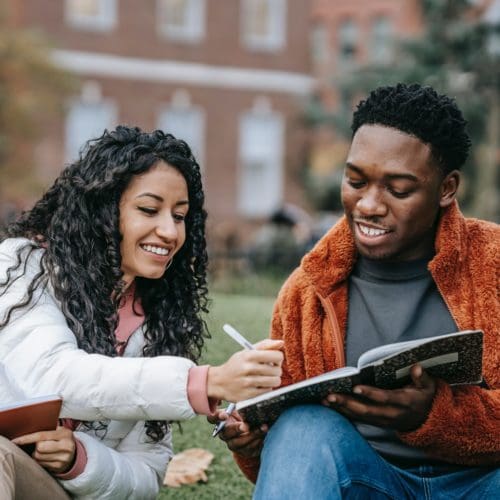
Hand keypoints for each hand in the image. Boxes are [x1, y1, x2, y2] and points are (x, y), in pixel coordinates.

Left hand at [12, 426, 76, 473]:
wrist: (75, 453)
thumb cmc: (63, 439)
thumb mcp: (60, 430)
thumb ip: (49, 429)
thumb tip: (29, 429)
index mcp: (65, 434)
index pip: (42, 435)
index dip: (27, 438)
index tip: (15, 440)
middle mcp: (66, 446)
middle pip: (39, 448)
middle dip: (36, 446)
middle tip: (40, 444)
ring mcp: (62, 458)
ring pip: (38, 457)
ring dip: (36, 454)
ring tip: (43, 450)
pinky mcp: (58, 467)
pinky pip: (40, 464)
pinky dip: (39, 460)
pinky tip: (45, 457)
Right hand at [207, 339, 283, 401]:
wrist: (219, 382)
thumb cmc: (237, 364)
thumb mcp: (247, 351)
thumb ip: (265, 345)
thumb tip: (281, 342)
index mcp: (249, 355)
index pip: (277, 356)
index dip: (278, 358)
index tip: (273, 360)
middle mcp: (248, 368)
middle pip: (278, 370)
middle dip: (276, 370)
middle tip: (269, 370)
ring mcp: (248, 383)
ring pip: (275, 382)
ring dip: (273, 380)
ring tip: (265, 378)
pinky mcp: (249, 395)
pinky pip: (268, 391)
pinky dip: (266, 388)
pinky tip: (259, 385)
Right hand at [208, 409, 266, 457]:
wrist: (254, 431)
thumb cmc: (245, 415)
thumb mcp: (242, 408)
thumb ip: (240, 405)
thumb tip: (247, 399)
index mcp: (221, 420)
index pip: (212, 418)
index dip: (216, 417)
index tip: (225, 415)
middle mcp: (224, 434)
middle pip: (226, 433)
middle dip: (236, 429)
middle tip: (246, 425)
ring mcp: (233, 444)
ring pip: (239, 443)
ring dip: (252, 435)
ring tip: (263, 427)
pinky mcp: (243, 452)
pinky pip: (249, 449)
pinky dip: (258, 441)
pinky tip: (264, 434)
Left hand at [322, 364, 436, 431]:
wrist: (425, 420)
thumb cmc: (423, 397)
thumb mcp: (428, 387)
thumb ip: (422, 377)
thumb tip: (416, 367)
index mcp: (404, 403)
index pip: (385, 398)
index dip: (370, 394)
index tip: (356, 387)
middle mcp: (391, 414)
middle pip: (366, 410)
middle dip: (347, 403)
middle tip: (330, 395)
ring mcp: (382, 420)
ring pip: (359, 416)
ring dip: (341, 408)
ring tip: (324, 399)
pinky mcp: (376, 422)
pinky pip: (357, 418)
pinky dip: (343, 412)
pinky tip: (329, 405)